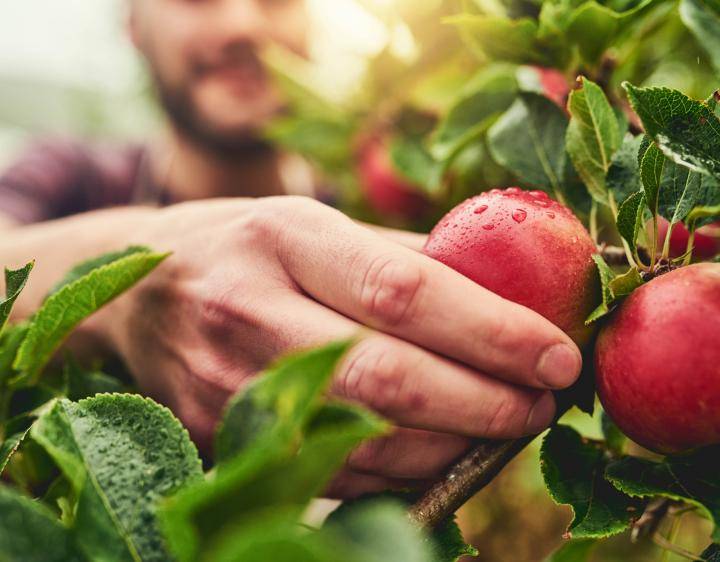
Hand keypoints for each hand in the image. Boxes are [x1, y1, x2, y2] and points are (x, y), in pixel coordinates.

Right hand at [95, 196, 581, 496]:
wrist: (140, 298)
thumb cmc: (245, 247)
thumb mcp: (315, 225)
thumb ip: (403, 258)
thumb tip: (510, 296)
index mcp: (284, 237)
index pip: (403, 291)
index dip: (492, 331)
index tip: (558, 355)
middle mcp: (249, 310)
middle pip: (389, 379)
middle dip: (486, 402)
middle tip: (543, 402)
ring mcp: (226, 384)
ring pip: (366, 440)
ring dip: (454, 446)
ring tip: (504, 426)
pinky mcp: (221, 436)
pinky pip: (333, 472)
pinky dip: (403, 469)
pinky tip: (441, 450)